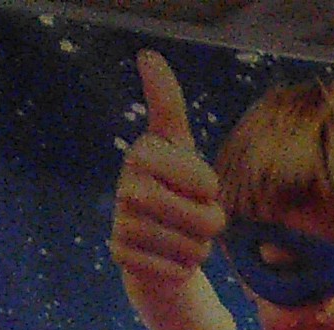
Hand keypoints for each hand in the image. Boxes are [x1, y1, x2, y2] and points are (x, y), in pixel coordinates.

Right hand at [110, 53, 222, 308]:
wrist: (154, 252)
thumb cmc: (175, 195)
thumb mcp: (178, 148)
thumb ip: (167, 105)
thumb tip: (147, 54)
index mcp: (145, 153)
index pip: (208, 182)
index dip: (212, 193)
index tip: (195, 187)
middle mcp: (127, 183)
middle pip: (207, 219)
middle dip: (211, 227)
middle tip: (193, 221)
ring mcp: (121, 221)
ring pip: (194, 248)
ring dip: (197, 250)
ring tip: (179, 239)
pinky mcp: (121, 255)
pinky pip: (177, 270)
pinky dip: (181, 271)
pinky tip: (165, 261)